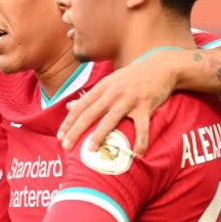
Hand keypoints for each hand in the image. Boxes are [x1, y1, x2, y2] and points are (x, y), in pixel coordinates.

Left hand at [57, 51, 179, 154]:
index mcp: (102, 87)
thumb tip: (68, 106)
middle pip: (90, 113)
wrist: (160, 66)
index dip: (69, 121)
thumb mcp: (108, 83)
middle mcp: (113, 93)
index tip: (60, 136)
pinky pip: (142, 127)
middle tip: (66, 146)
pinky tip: (137, 154)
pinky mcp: (146, 106)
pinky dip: (140, 141)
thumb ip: (89, 96)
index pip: (81, 106)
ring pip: (111, 119)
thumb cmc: (131, 77)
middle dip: (76, 130)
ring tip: (91, 150)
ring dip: (100, 135)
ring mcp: (129, 99)